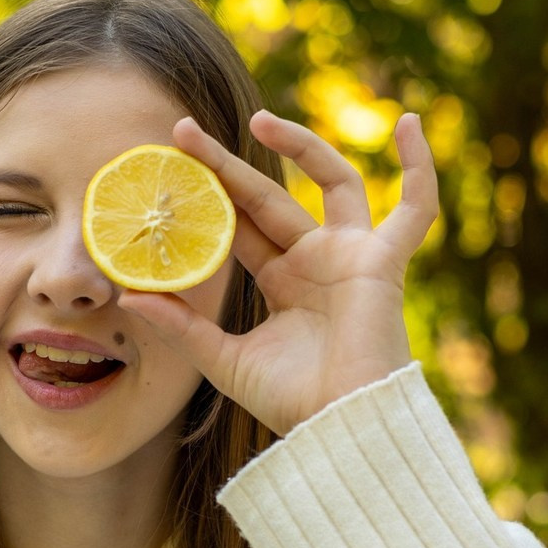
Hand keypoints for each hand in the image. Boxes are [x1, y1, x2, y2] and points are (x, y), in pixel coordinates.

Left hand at [117, 109, 438, 436]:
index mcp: (282, 282)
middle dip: (227, 165)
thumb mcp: (222, 359)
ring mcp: (351, 257)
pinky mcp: (383, 262)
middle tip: (184, 130)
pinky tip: (408, 122)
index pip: (239, 225)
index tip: (169, 167)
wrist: (339, 428)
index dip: (208, 196)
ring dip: (301, 146)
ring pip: (333, 181)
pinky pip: (416, 209)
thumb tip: (127, 296)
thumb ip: (182, 325)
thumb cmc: (290, 402)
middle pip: (268, 197)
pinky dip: (420, 167)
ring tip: (258, 119)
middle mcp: (316, 261)